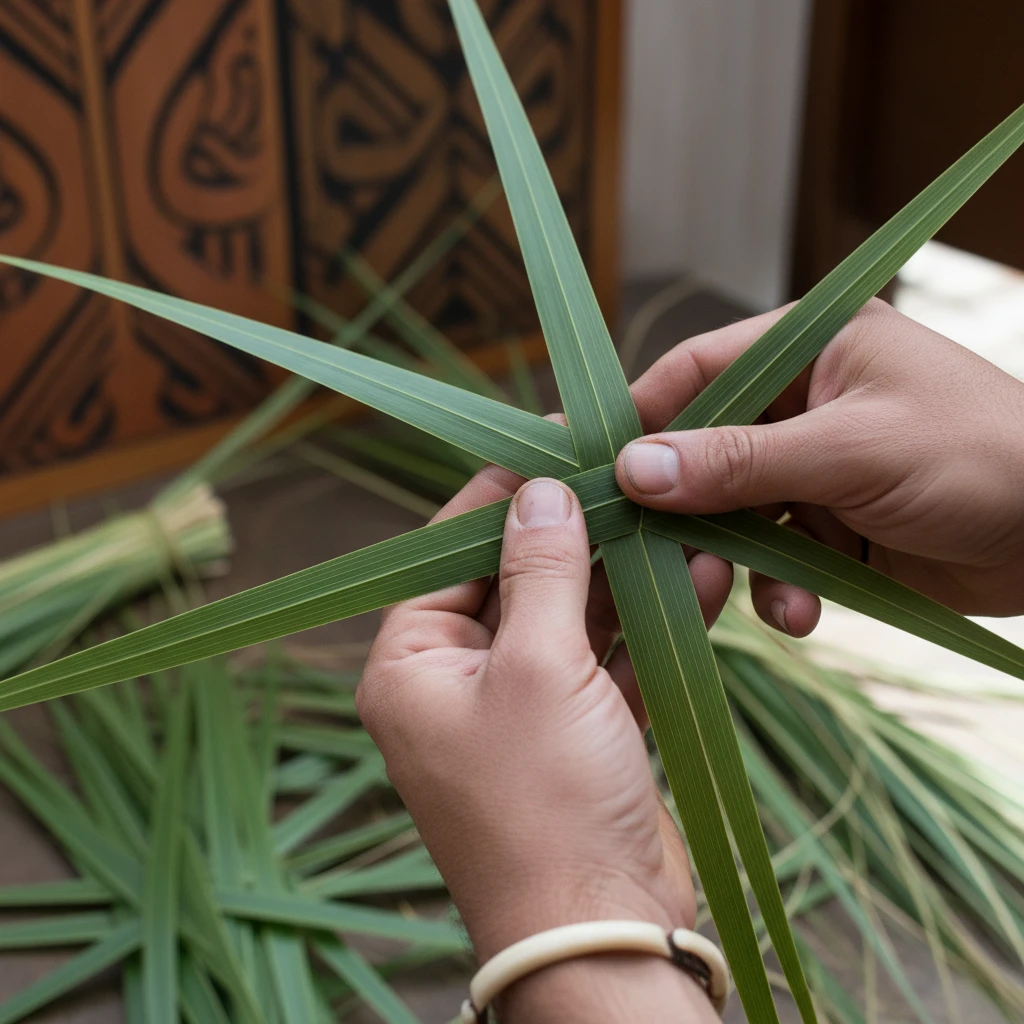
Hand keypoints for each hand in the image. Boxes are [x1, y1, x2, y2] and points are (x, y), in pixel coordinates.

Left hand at [358, 467, 726, 1021]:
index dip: (501, 496)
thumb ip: (540, 572)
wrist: (602, 934)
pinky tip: (696, 578)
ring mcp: (521, 709)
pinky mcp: (578, 734)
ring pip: (571, 616)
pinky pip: (610, 660)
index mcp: (412, 665)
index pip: (447, 552)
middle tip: (625, 474)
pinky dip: (648, 626)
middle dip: (575, 532)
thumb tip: (539, 492)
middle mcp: (457, 682)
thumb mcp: (537, 668)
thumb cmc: (546, 804)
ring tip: (671, 516)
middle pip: (515, 579)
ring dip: (622, 574)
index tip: (552, 442)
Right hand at [617, 298, 1023, 630]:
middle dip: (680, 508)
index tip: (588, 468)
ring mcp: (815, 468)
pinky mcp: (832, 526)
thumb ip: (738, 462)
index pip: (694, 373)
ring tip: (727, 594)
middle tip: (645, 553)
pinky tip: (798, 614)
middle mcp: (803, 403)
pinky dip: (778, 590)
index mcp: (808, 349)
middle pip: (701, 452)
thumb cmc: (981, 458)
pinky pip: (776, 557)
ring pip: (731, 513)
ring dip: (728, 559)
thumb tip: (634, 467)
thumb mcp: (852, 452)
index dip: (636, 419)